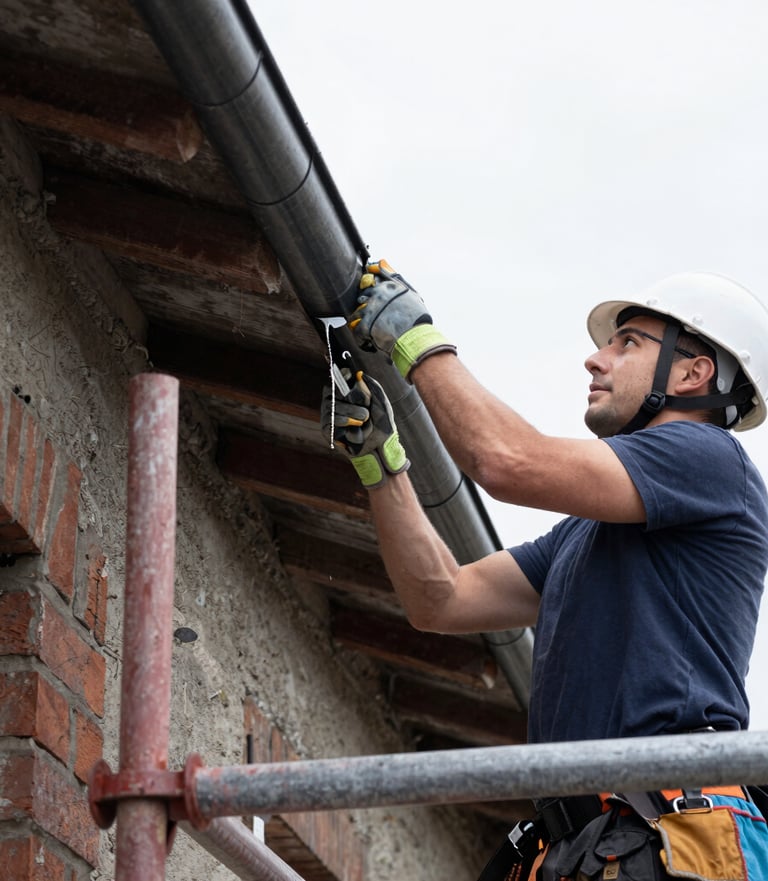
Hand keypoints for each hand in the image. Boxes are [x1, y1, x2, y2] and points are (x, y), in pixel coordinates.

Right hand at [321, 370, 409, 486]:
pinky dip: (341, 421)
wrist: (381, 448)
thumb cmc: (381, 424)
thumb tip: (359, 374)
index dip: (341, 376)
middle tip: (364, 405)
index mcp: (347, 395)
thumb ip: (372, 387)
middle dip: (347, 396)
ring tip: (364, 419)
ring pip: (331, 406)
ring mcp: (330, 416)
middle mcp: (335, 403)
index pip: (337, 380)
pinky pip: (328, 421)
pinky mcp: (328, 431)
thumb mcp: (381, 402)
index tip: (349, 375)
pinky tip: (351, 424)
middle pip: (331, 391)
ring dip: (349, 411)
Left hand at [349, 260, 456, 380]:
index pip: (371, 279)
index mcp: (388, 286)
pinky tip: (369, 342)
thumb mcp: (410, 293)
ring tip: (373, 330)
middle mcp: (377, 295)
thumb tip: (381, 262)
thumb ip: (395, 277)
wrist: (416, 336)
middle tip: (376, 318)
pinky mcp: (365, 325)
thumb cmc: (417, 317)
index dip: (371, 290)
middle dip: (367, 307)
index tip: (374, 299)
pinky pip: (356, 331)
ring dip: (363, 323)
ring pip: (356, 313)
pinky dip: (361, 338)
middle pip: (362, 296)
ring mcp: (370, 309)